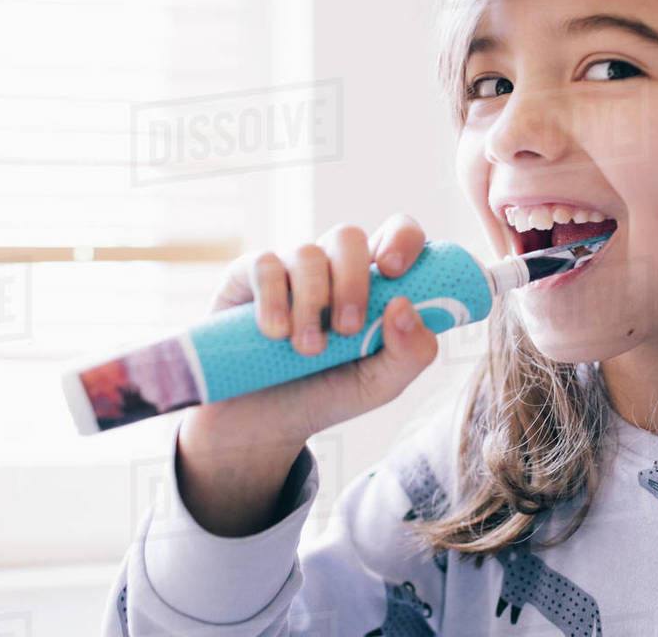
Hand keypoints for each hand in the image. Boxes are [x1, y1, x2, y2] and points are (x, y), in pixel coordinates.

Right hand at [205, 212, 439, 435]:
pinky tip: (275, 333)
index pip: (398, 234)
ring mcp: (289, 270)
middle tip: (348, 329)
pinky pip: (264, 265)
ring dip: (312, 303)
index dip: (402, 240)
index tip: (395, 272)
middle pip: (347, 236)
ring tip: (308, 350)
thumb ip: (411, 352)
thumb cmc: (327, 394)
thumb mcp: (381, 385)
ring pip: (307, 253)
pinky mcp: (246, 278)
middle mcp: (332, 268)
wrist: (262, 424)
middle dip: (352, 282)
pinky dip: (273, 300)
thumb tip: (404, 306)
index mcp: (374, 283)